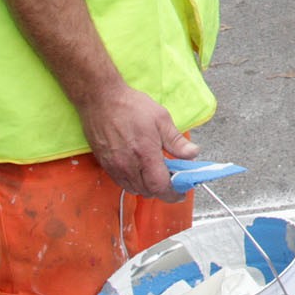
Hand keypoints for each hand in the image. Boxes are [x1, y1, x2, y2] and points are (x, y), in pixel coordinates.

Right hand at [79, 86, 195, 202]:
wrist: (100, 100)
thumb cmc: (132, 107)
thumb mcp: (161, 119)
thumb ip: (177, 141)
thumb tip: (193, 154)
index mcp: (145, 155)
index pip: (160, 186)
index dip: (173, 193)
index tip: (181, 193)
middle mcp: (128, 165)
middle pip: (148, 191)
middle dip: (162, 190)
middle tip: (172, 179)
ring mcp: (114, 167)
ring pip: (134, 189)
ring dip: (148, 187)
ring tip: (157, 174)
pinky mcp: (104, 164)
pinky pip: (122, 182)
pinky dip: (134, 182)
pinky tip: (141, 169)